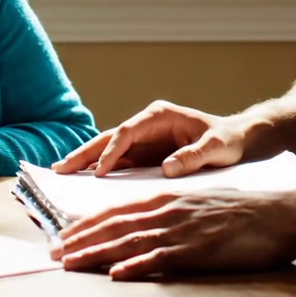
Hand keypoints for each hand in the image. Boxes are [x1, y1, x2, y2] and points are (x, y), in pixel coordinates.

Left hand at [50, 190, 293, 278]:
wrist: (276, 215)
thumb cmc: (239, 212)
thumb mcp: (195, 203)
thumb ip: (167, 212)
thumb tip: (141, 225)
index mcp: (166, 198)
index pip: (116, 210)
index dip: (87, 223)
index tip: (63, 235)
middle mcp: (167, 210)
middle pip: (114, 225)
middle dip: (80, 238)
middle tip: (53, 252)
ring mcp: (181, 230)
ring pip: (129, 242)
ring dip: (96, 253)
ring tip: (70, 263)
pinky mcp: (198, 250)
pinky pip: (161, 259)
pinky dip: (136, 266)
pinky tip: (117, 275)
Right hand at [53, 100, 245, 177]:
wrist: (236, 141)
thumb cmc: (227, 141)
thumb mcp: (215, 148)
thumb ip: (193, 156)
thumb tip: (166, 169)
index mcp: (159, 116)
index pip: (128, 132)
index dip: (112, 151)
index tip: (100, 171)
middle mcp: (146, 125)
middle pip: (109, 137)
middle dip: (85, 152)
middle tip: (59, 167)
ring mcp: (143, 140)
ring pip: (108, 149)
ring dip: (85, 160)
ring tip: (60, 171)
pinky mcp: (143, 155)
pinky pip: (117, 162)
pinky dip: (98, 169)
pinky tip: (82, 180)